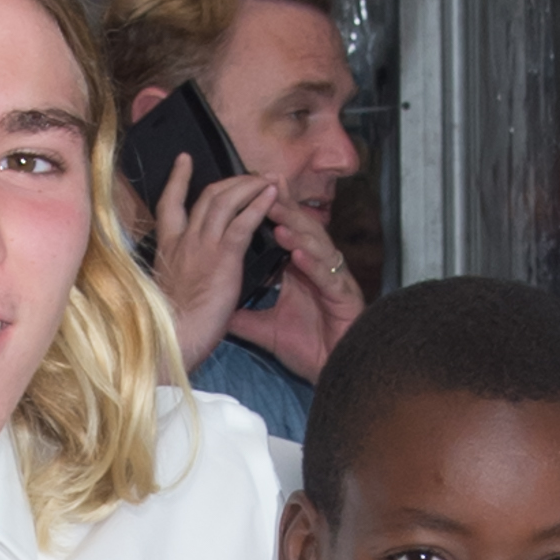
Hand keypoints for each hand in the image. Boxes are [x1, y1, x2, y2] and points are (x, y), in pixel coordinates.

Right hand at [150, 153, 281, 374]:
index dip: (178, 180)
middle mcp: (183, 240)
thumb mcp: (169, 297)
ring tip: (267, 180)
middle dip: (231, 179)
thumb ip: (180, 281)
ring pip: (226, 200)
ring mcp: (202, 245)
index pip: (169, 205)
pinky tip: (272, 196)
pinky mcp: (223, 256)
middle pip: (207, 196)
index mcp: (168, 251)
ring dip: (249, 185)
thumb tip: (187, 286)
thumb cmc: (169, 330)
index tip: (185, 160)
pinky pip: (243, 221)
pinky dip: (259, 204)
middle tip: (249, 174)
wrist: (171, 341)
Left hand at [227, 186, 364, 385]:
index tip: (251, 191)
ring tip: (278, 220)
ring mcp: (332, 280)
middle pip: (301, 230)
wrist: (336, 372)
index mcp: (299, 270)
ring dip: (297, 232)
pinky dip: (314, 264)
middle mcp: (317, 267)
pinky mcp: (344, 297)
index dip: (271, 211)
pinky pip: (328, 276)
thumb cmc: (308, 348)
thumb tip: (215, 307)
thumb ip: (243, 315)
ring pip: (316, 247)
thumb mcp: (265, 330)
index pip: (284, 232)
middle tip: (266, 188)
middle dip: (285, 209)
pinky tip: (299, 255)